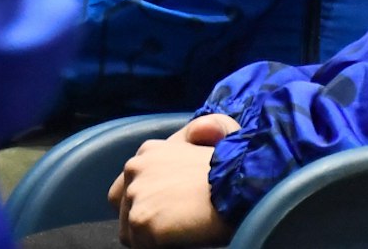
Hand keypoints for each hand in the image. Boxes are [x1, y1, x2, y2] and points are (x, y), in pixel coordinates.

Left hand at [109, 114, 240, 247]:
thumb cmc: (238, 163)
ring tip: (182, 230)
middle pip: (124, 209)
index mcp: (149, 151)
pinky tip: (183, 238)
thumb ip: (204, 129)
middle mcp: (135, 167)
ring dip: (152, 238)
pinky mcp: (141, 219)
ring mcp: (136, 194)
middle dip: (145, 219)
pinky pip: (142, 247)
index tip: (171, 209)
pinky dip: (161, 248)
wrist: (243, 184)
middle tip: (175, 223)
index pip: (128, 187)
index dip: (150, 202)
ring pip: (131, 233)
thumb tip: (200, 131)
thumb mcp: (221, 132)